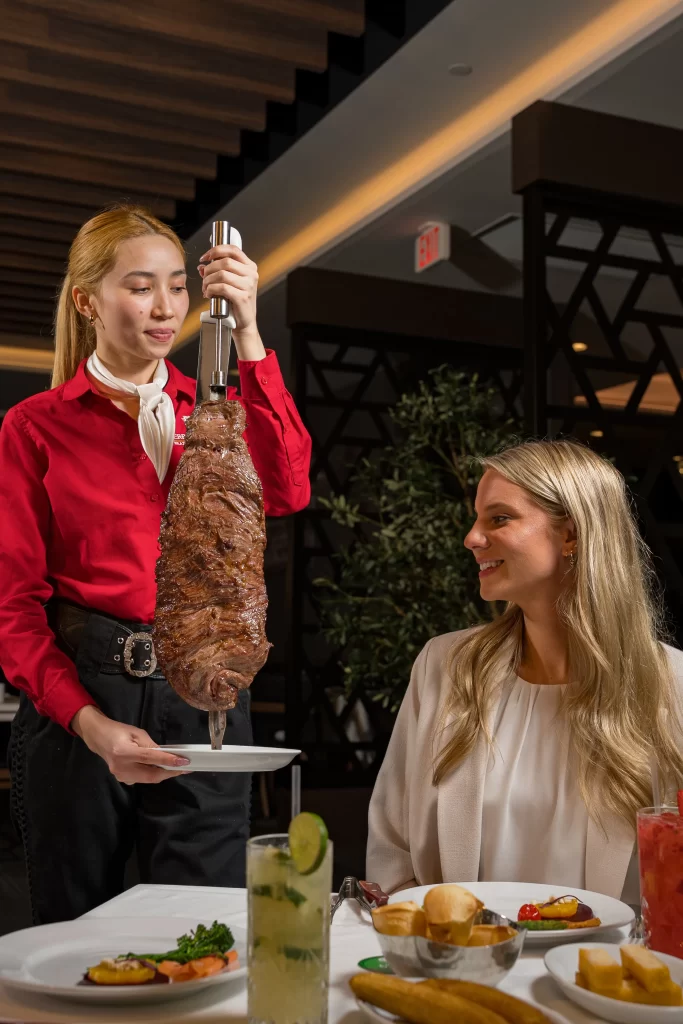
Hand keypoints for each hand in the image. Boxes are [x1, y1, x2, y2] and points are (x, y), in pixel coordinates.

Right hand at [71, 705, 189, 784]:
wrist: (99, 738)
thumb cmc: (119, 731)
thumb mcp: (137, 733)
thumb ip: (151, 746)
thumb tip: (167, 755)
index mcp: (124, 752)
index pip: (150, 758)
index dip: (168, 760)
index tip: (184, 761)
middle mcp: (121, 767)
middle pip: (150, 775)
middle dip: (170, 772)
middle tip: (185, 768)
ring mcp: (120, 776)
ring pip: (148, 779)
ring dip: (164, 774)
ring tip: (177, 767)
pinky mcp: (122, 779)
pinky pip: (142, 779)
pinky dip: (154, 775)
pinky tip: (162, 769)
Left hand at [198, 245, 265, 360]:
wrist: (244, 323)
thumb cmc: (235, 302)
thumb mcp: (228, 283)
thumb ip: (217, 271)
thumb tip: (202, 266)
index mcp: (250, 267)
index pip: (232, 249)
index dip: (216, 250)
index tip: (205, 257)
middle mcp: (251, 274)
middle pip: (225, 262)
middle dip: (209, 269)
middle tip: (204, 278)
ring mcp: (248, 286)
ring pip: (222, 274)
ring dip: (208, 281)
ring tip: (206, 288)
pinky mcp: (243, 297)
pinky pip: (222, 287)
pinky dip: (211, 290)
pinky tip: (209, 294)